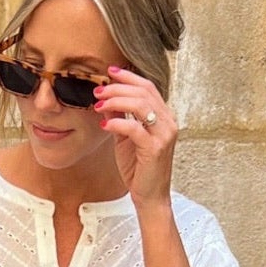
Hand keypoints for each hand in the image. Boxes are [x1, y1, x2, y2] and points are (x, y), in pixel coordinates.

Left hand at [92, 65, 176, 206]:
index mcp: (163, 116)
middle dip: (117, 88)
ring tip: (99, 104)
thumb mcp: (125, 138)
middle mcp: (168, 122)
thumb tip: (105, 100)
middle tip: (98, 90)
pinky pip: (135, 128)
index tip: (110, 71)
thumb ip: (119, 118)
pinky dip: (117, 124)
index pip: (148, 87)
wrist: (149, 195)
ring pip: (140, 105)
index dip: (129, 77)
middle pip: (143, 92)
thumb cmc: (139, 168)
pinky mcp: (155, 148)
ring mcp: (164, 134)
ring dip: (116, 101)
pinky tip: (104, 126)